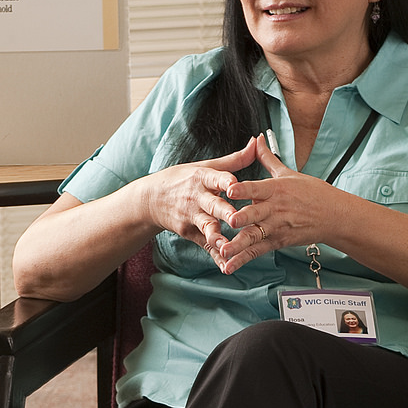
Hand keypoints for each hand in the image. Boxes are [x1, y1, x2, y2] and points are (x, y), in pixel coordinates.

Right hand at [133, 138, 260, 253]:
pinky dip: (215, 255)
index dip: (226, 181)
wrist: (152, 199)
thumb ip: (235, 159)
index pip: (215, 178)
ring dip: (216, 236)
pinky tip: (226, 265)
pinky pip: (204, 244)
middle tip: (235, 217)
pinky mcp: (189, 232)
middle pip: (212, 204)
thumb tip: (256, 142)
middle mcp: (196, 197)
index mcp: (202, 178)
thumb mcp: (206, 167)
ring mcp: (191, 216)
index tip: (236, 184)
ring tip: (227, 245)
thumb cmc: (184, 179)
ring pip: (206, 226)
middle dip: (223, 211)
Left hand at [213, 135, 351, 272]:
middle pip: (256, 213)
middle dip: (243, 218)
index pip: (257, 188)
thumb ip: (267, 158)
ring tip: (223, 251)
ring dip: (238, 244)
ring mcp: (276, 227)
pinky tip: (229, 265)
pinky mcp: (278, 242)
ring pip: (254, 236)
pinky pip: (258, 251)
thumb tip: (257, 139)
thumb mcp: (288, 173)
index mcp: (276, 189)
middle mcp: (275, 209)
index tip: (229, 189)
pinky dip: (243, 259)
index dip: (243, 189)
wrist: (334, 216)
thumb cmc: (312, 192)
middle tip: (230, 221)